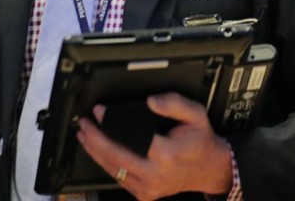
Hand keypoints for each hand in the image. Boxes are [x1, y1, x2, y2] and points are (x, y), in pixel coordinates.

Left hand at [75, 93, 232, 199]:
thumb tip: (151, 101)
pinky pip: (119, 178)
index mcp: (167, 155)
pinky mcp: (144, 194)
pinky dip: (106, 163)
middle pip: (115, 156)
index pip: (131, 137)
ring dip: (95, 151)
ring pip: (113, 169)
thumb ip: (174, 103)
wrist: (209, 169)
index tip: (99, 112)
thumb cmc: (200, 141)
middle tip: (84, 124)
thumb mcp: (196, 114)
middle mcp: (155, 175)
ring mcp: (148, 188)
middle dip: (95, 139)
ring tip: (84, 135)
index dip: (110, 124)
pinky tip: (97, 151)